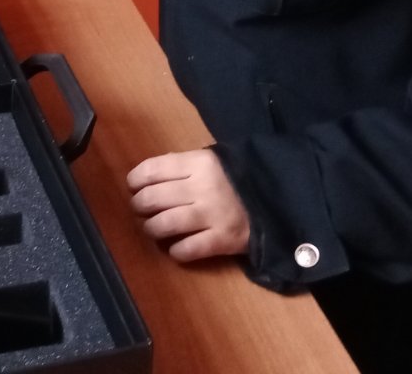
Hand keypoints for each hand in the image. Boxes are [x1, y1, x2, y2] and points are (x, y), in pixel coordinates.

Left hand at [128, 149, 250, 261]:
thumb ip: (184, 165)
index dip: (136, 179)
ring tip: (151, 228)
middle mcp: (203, 187)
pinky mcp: (222, 240)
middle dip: (139, 205)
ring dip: (151, 228)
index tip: (132, 186)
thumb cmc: (238, 179)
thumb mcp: (213, 161)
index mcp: (199, 163)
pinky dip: (176, 251)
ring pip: (165, 223)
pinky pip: (188, 249)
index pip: (154, 169)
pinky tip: (175, 249)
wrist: (279, 200)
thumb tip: (149, 175)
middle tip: (140, 209)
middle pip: (154, 197)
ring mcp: (212, 215)